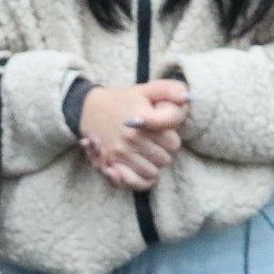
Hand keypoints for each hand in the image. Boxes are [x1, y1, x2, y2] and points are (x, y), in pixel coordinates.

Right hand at [76, 79, 190, 191]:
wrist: (88, 108)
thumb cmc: (123, 100)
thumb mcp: (147, 90)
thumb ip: (171, 90)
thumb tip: (185, 99)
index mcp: (142, 120)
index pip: (173, 142)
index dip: (171, 135)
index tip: (163, 127)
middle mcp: (131, 138)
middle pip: (166, 158)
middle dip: (163, 149)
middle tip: (153, 139)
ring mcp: (120, 153)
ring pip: (154, 171)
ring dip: (153, 163)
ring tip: (145, 150)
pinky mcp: (111, 164)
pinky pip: (138, 183)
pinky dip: (143, 179)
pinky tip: (143, 168)